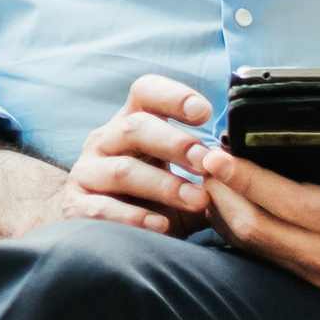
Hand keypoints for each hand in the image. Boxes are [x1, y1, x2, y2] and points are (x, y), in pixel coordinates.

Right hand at [0, 75, 223, 244]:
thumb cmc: (150, 196)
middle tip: (206, 161)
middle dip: (175, 143)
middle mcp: (104, 141)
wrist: (94, 227)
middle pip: (135, 127)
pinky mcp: (76, 207)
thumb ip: (207, 167)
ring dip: (164, 184)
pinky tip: (162, 225)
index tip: (206, 113)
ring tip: (198, 200)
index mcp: (130, 122)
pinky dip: (135, 216)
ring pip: (122, 170)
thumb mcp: (177, 174)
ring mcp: (86, 173)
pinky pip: (103, 209)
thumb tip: (244, 162)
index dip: (174, 96)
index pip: (145, 92)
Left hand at [195, 126, 319, 309]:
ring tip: (205, 180)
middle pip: (254, 229)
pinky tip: (226, 207)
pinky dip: (238, 232)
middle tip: (199, 163)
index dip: (246, 178)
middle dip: (219, 195)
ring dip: (222, 214)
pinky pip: (263, 257)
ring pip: (252, 247)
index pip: (285, 202)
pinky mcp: (313, 282)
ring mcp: (319, 273)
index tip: (217, 155)